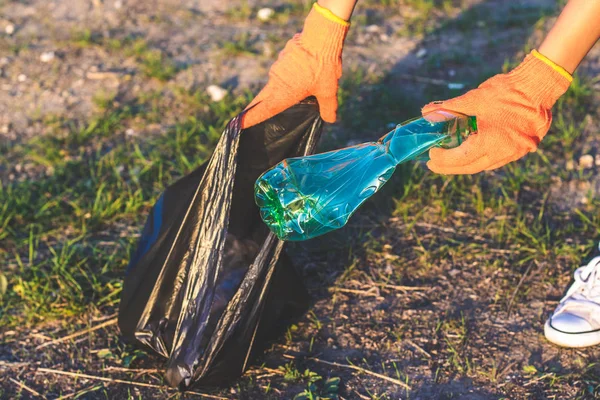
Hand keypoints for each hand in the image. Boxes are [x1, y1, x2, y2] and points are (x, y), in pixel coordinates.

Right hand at [242, 3, 349, 128]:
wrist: (321, 36)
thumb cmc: (324, 67)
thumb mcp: (328, 91)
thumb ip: (328, 108)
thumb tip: (330, 119)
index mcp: (283, 93)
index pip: (264, 110)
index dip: (251, 118)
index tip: (239, 124)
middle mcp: (276, 81)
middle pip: (262, 97)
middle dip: (255, 106)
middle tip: (246, 115)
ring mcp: (278, 66)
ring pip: (276, 81)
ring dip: (283, 86)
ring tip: (295, 88)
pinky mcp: (283, 55)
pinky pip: (284, 67)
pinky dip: (290, 71)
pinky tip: (304, 70)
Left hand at [422, 50, 571, 174]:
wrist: (540, 86)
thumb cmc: (506, 91)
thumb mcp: (474, 99)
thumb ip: (449, 109)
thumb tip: (426, 112)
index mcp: (491, 142)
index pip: (461, 158)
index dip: (444, 159)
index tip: (431, 154)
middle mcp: (504, 153)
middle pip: (471, 167)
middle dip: (450, 167)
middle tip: (434, 165)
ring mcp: (515, 153)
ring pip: (484, 165)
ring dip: (466, 164)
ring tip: (449, 160)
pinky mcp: (522, 148)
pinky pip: (497, 159)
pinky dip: (481, 158)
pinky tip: (471, 153)